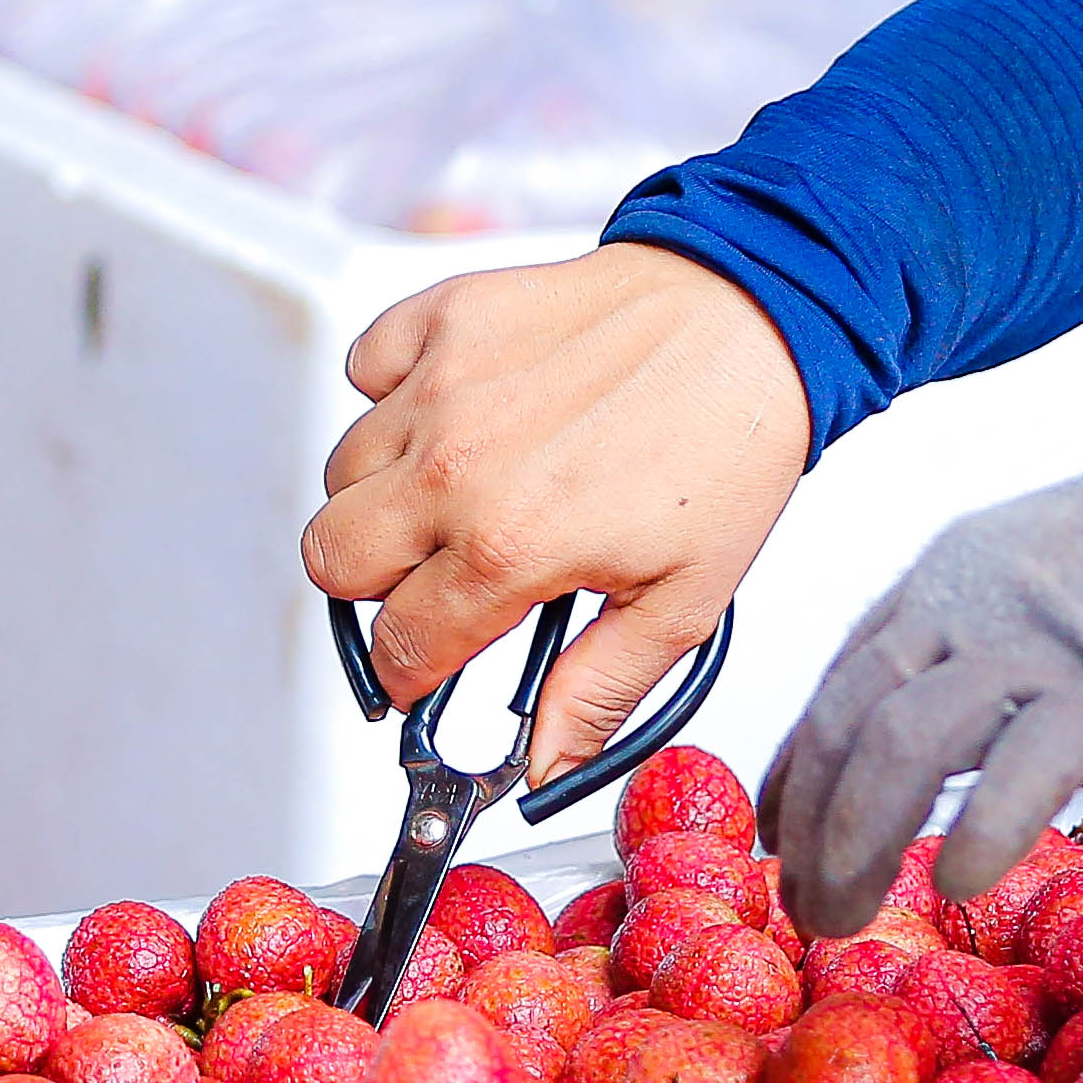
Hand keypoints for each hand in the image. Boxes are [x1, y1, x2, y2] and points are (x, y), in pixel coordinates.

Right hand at [305, 243, 808, 784]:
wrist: (752, 319)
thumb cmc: (726, 444)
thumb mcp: (683, 600)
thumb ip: (599, 691)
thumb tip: (547, 767)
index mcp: (509, 545)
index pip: (399, 644)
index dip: (408, 672)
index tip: (422, 668)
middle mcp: (456, 465)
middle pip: (331, 561)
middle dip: (374, 592)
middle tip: (432, 584)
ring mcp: (442, 385)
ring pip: (341, 473)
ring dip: (381, 498)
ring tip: (455, 495)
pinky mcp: (446, 315)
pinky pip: (364, 367)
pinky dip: (389, 395)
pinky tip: (451, 414)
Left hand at [763, 457, 1082, 936]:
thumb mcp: (1032, 584)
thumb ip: (968, 649)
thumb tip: (913, 738)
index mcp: (942, 579)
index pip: (838, 685)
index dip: (796, 772)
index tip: (783, 840)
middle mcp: (966, 603)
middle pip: (848, 719)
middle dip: (814, 826)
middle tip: (808, 906)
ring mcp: (1032, 644)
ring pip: (904, 743)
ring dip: (858, 842)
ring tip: (847, 914)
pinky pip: (1021, 767)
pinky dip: (979, 832)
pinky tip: (954, 881)